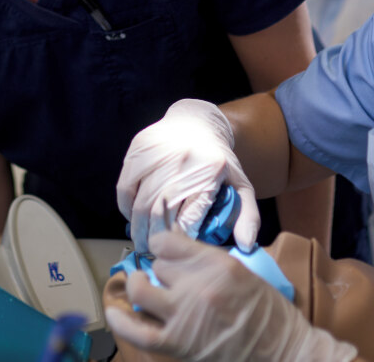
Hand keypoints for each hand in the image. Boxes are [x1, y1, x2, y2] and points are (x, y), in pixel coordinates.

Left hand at [105, 231, 357, 361]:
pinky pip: (137, 330)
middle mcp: (198, 284)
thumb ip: (206, 259)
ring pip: (142, 289)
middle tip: (174, 284)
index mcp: (217, 262)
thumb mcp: (242, 271)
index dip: (165, 247)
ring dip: (141, 288)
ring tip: (146, 289)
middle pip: (158, 266)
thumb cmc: (268, 311)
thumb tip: (171, 244)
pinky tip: (114, 312)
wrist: (285, 351)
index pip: (167, 241)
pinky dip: (121, 321)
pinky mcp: (179, 343)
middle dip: (163, 272)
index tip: (168, 254)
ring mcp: (185, 315)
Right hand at [117, 99, 258, 252]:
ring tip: (142, 241)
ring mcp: (158, 152)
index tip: (176, 250)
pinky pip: (125, 187)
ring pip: (141, 201)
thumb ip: (248, 215)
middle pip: (161, 211)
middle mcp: (183, 159)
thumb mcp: (240, 185)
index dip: (179, 238)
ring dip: (138, 227)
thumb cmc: (217, 161)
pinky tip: (133, 216)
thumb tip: (246, 245)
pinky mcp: (138, 148)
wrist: (198, 122)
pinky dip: (126, 207)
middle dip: (154, 237)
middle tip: (153, 251)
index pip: (190, 216)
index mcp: (211, 170)